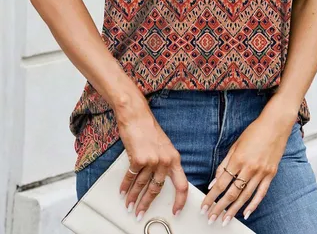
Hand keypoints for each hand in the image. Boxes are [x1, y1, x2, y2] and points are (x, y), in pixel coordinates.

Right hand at [115, 96, 188, 219]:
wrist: (136, 115)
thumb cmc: (148, 128)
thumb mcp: (162, 146)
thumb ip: (163, 163)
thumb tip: (158, 181)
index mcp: (174, 158)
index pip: (182, 184)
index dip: (180, 200)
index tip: (176, 210)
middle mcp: (165, 160)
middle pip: (157, 189)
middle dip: (147, 203)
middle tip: (141, 212)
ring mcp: (152, 160)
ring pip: (142, 185)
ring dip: (134, 197)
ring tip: (129, 204)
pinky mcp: (138, 159)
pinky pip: (131, 177)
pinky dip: (125, 186)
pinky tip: (123, 191)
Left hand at [200, 94, 297, 225]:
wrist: (275, 125)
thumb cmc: (254, 131)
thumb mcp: (236, 145)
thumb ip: (224, 164)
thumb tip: (214, 181)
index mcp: (238, 158)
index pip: (221, 183)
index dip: (211, 196)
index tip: (204, 206)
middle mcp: (249, 167)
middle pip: (232, 192)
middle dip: (219, 207)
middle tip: (210, 218)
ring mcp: (261, 172)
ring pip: (245, 196)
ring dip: (233, 210)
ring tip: (224, 220)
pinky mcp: (271, 174)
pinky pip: (261, 193)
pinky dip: (253, 205)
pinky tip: (245, 213)